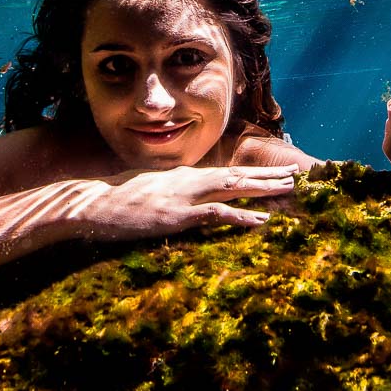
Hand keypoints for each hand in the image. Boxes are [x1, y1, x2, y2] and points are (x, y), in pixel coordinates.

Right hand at [76, 165, 297, 240]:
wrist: (93, 202)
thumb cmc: (120, 200)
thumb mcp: (152, 191)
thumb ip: (173, 192)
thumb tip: (189, 198)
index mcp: (185, 176)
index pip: (227, 171)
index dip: (255, 171)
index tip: (278, 172)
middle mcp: (189, 179)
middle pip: (237, 174)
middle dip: (268, 175)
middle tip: (297, 176)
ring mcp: (184, 195)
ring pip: (233, 187)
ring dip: (263, 188)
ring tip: (289, 189)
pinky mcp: (178, 214)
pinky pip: (216, 214)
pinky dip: (242, 216)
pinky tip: (261, 220)